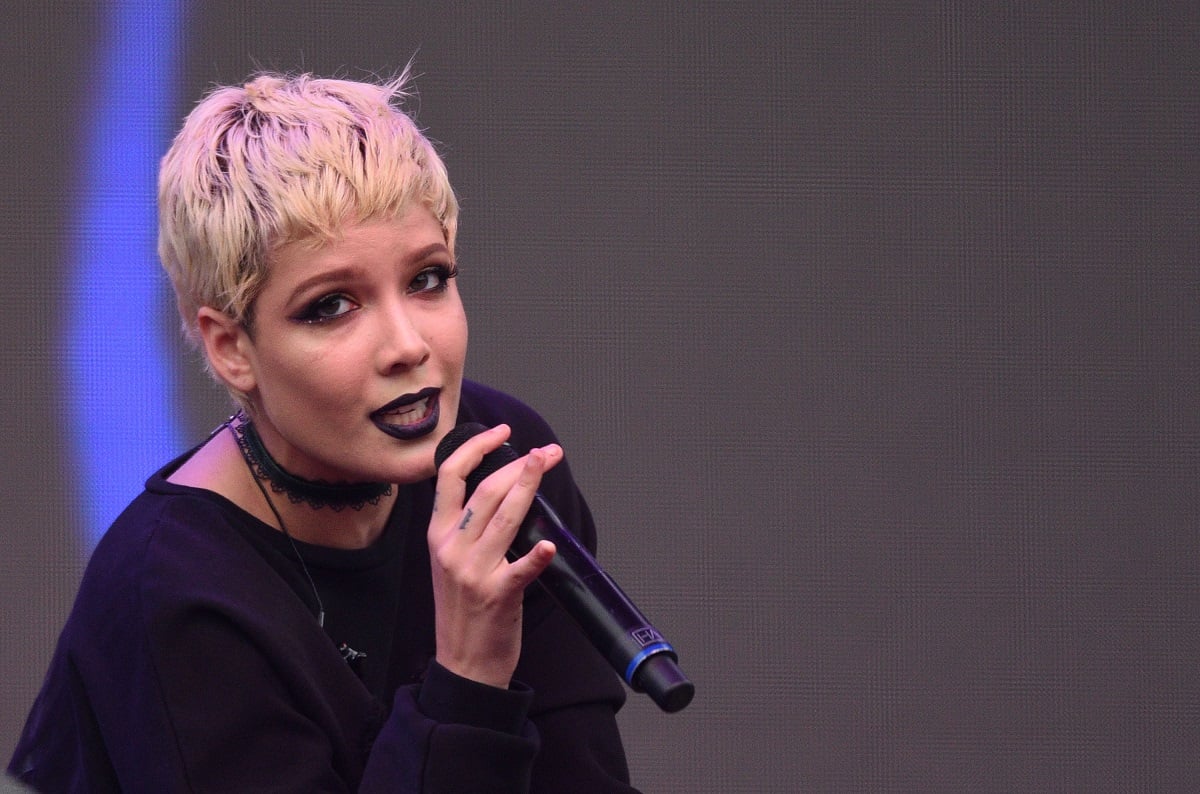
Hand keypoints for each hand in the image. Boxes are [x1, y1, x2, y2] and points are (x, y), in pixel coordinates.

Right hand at [428, 424, 560, 687]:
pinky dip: (537, 556)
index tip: (503, 433)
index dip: (476, 447)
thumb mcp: (451, 561)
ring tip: (548, 464)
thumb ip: (466, 527)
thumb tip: (502, 488)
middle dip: (519, 464)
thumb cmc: (463, 609)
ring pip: (503, 516)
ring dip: (529, 485)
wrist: (463, 664)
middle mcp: (451, 548)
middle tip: (546, 452)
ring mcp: (473, 572)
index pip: (449, 476)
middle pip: (485, 490)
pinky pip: (519, 569)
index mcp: (438, 535)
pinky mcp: (497, 596)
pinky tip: (550, 545)